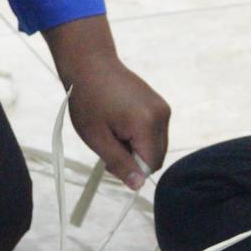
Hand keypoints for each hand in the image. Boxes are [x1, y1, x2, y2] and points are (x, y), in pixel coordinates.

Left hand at [44, 17, 170, 189]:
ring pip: (156, 146)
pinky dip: (139, 136)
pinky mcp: (160, 105)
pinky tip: (120, 124)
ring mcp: (163, 109)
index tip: (109, 159)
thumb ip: (119, 163)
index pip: (150, 165)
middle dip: (134, 160)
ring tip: (113, 132)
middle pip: (156, 157)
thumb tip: (137, 186)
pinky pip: (155, 133)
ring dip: (136, 148)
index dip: (131, 170)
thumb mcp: (96, 138)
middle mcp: (161, 115)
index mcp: (146, 123)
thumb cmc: (88, 100)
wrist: (91, 64)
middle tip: (108, 145)